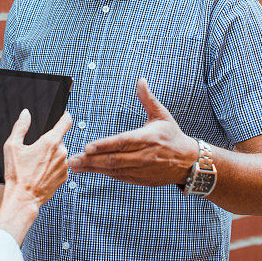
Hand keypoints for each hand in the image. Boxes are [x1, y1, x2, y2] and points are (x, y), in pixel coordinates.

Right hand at [2, 109, 71, 207]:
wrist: (23, 198)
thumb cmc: (17, 174)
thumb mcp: (12, 146)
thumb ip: (20, 127)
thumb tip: (25, 114)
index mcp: (50, 142)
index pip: (65, 122)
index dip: (64, 116)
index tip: (63, 115)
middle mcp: (61, 153)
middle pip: (59, 139)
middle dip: (49, 142)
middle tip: (36, 151)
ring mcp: (64, 165)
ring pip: (60, 153)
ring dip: (52, 155)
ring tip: (37, 165)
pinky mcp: (64, 177)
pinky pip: (61, 166)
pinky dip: (53, 166)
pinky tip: (41, 172)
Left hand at [67, 78, 198, 186]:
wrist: (189, 162)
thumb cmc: (172, 136)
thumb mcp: (162, 115)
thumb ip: (148, 99)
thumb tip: (141, 80)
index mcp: (149, 138)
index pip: (123, 142)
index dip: (105, 145)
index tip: (87, 146)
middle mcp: (145, 155)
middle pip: (115, 159)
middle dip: (91, 160)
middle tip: (72, 159)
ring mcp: (143, 170)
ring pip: (115, 170)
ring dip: (93, 169)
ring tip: (75, 166)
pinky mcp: (141, 179)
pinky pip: (120, 177)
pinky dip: (105, 174)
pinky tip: (91, 170)